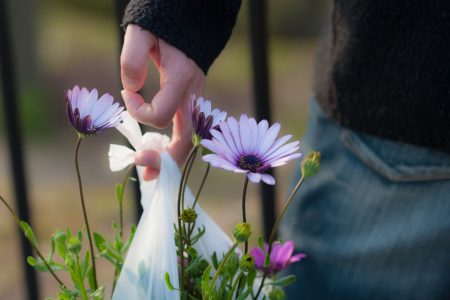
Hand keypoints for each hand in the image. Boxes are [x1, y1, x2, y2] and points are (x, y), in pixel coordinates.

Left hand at [121, 24, 204, 179]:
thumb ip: (132, 59)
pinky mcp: (193, 102)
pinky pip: (186, 131)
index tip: (125, 94)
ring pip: (188, 140)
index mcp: (181, 80)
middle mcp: (193, 96)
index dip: (137, 111)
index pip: (160, 114)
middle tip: (143, 171)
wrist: (190, 21)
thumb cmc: (163, 26)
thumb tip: (132, 90)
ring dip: (170, 159)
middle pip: (185, 140)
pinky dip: (173, 146)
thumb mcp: (141, 33)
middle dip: (165, 159)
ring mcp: (196, 101)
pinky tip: (160, 153)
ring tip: (150, 174)